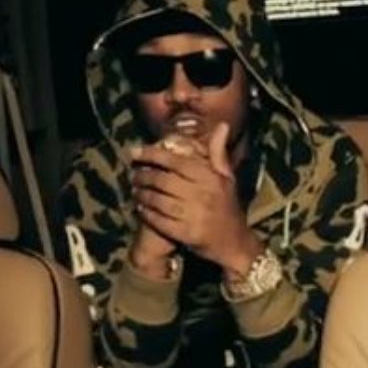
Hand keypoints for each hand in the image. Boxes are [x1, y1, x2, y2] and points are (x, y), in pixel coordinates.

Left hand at [130, 123, 260, 272]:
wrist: (234, 242)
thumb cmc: (228, 206)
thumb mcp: (227, 178)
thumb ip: (218, 153)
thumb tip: (222, 125)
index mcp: (210, 178)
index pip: (175, 161)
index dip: (151, 154)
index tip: (134, 151)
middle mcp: (201, 195)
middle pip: (162, 180)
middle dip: (143, 176)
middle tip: (133, 174)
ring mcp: (193, 216)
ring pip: (158, 200)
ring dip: (142, 195)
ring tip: (135, 190)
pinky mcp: (185, 234)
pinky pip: (159, 220)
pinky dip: (147, 214)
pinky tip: (141, 208)